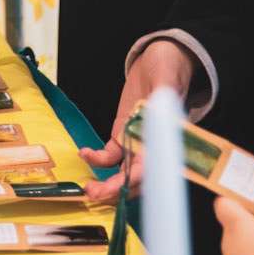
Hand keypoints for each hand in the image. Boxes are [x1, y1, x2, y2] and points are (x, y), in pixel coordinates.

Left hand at [80, 40, 194, 204]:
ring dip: (106, 185)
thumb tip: (161, 104)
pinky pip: (110, 156)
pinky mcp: (123, 137)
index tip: (123, 183)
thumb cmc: (169, 67)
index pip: (156, 165)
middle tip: (96, 194)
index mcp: (168, 137)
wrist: (159, 60)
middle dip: (118, 190)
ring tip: (88, 189)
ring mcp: (137, 143)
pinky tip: (84, 153)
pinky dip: (97, 160)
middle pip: (138, 178)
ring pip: (123, 174)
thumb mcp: (167, 77)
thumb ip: (165, 93)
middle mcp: (154, 146)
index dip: (140, 177)